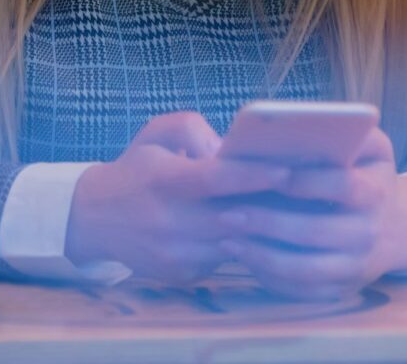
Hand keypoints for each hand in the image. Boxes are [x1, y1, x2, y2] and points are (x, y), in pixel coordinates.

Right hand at [65, 111, 289, 284]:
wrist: (95, 218)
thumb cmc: (138, 167)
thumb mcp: (158, 133)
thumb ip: (194, 130)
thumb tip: (231, 151)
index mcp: (163, 180)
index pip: (213, 180)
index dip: (252, 176)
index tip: (288, 170)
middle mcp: (167, 221)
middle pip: (232, 218)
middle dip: (273, 207)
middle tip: (312, 194)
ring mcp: (174, 253)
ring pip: (234, 245)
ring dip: (266, 232)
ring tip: (299, 215)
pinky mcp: (180, 276)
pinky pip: (225, 261)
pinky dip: (246, 248)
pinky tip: (267, 235)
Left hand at [215, 127, 406, 300]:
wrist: (394, 228)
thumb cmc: (366, 174)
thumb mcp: (369, 146)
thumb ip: (345, 129)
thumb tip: (298, 124)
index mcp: (376, 191)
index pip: (342, 186)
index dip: (305, 181)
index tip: (270, 173)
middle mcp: (369, 233)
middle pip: (315, 231)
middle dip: (268, 222)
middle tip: (227, 212)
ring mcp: (356, 267)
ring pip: (305, 269)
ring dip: (262, 255)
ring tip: (227, 238)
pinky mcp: (341, 291)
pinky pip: (302, 291)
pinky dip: (271, 277)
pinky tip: (245, 257)